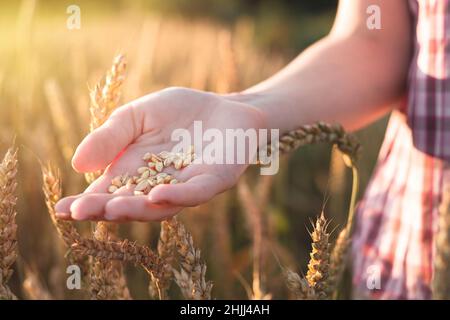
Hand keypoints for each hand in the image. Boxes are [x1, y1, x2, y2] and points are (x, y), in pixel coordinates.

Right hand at [55, 87, 265, 221]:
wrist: (226, 106)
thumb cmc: (180, 112)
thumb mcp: (137, 116)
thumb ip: (111, 137)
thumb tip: (78, 165)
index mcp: (137, 172)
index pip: (108, 192)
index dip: (87, 202)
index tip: (62, 209)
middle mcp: (160, 186)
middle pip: (131, 204)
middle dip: (106, 209)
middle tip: (80, 212)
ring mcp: (188, 187)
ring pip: (161, 205)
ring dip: (137, 208)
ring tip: (112, 208)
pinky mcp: (215, 180)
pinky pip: (196, 192)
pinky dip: (178, 195)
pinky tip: (158, 194)